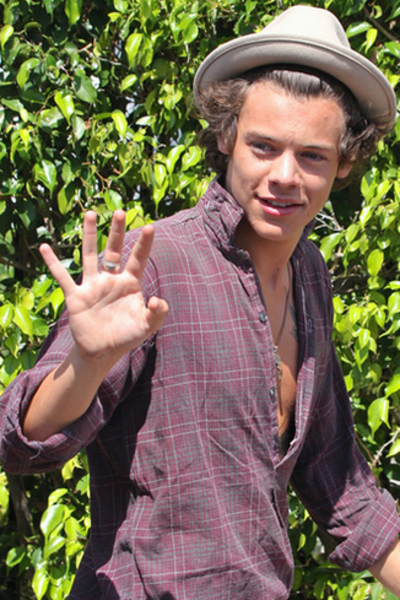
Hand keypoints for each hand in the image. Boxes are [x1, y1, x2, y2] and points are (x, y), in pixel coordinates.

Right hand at [40, 210, 167, 367]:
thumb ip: (157, 314)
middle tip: (120, 211)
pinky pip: (62, 277)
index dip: (143, 244)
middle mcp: (111, 280)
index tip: (150, 226)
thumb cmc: (127, 336)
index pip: (138, 259)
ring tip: (90, 213)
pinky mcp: (76, 296)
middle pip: (113, 250)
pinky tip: (45, 248)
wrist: (102, 351)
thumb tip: (158, 300)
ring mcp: (92, 286)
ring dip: (90, 235)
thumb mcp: (146, 327)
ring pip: (89, 256)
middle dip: (117, 232)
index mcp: (130, 284)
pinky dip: (53, 263)